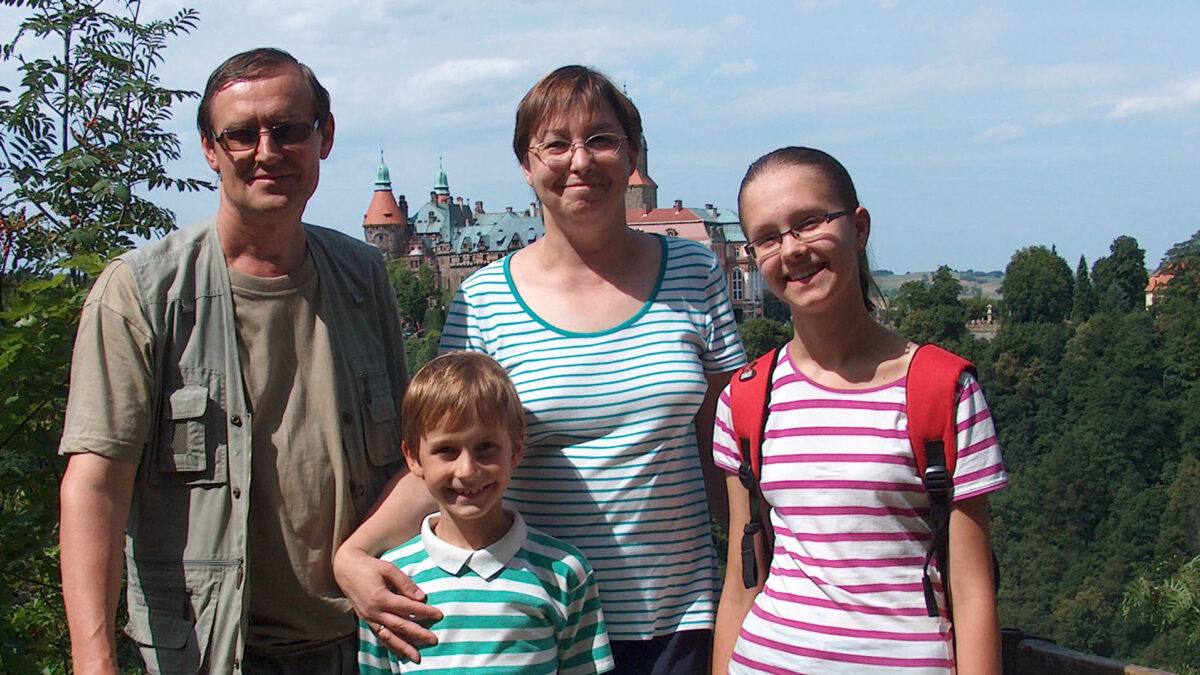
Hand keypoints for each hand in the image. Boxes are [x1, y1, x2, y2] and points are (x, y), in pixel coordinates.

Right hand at [335, 544, 441, 661]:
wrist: (345, 570)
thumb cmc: (369, 567)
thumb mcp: (388, 568)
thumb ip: (405, 583)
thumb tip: (421, 597)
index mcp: (381, 597)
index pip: (408, 608)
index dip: (424, 612)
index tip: (438, 615)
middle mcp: (374, 611)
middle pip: (400, 626)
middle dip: (418, 634)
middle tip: (434, 640)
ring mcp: (369, 618)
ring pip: (389, 637)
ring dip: (403, 647)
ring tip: (416, 657)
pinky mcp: (366, 621)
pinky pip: (380, 636)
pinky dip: (391, 645)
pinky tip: (399, 651)